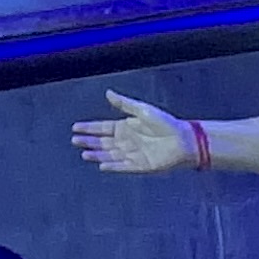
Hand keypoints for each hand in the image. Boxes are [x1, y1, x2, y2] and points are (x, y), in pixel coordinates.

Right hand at [71, 90, 192, 174]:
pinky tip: (101, 164)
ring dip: (97, 155)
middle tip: (74, 140)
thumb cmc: (166, 123)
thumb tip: (108, 93)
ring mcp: (133, 154)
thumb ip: (124, 103)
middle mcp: (127, 141)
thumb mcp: (143, 109)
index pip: (103, 128)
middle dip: (89, 141)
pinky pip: (122, 166)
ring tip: (84, 154)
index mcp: (126, 126)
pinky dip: (112, 166)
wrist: (184, 140)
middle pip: (103, 142)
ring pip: (110, 155)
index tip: (75, 127)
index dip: (89, 128)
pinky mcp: (140, 165)